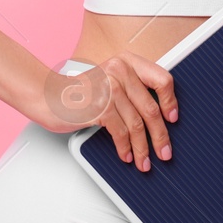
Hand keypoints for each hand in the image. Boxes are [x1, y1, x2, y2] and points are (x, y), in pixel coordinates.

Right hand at [37, 52, 177, 171]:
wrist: (49, 97)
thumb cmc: (80, 92)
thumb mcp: (109, 81)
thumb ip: (131, 89)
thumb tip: (158, 117)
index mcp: (126, 61)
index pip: (162, 79)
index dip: (170, 102)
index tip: (172, 118)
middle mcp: (119, 70)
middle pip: (151, 108)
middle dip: (160, 136)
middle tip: (164, 152)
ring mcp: (109, 87)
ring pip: (137, 124)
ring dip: (143, 148)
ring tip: (144, 161)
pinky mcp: (100, 106)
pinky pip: (120, 132)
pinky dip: (125, 147)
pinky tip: (127, 155)